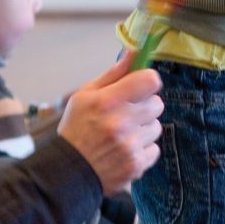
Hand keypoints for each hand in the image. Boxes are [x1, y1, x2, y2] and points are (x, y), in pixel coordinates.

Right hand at [57, 52, 163, 193]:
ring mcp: (130, 145)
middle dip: (145, 106)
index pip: (151, 80)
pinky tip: (125, 150)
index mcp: (108, 100)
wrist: (67, 171)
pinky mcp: (136, 165)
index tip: (140, 87)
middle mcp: (121, 122)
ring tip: (123, 134)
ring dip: (144, 129)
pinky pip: (154, 149)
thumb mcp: (85, 95)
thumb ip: (113, 74)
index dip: (148, 82)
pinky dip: (143, 150)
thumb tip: (134, 52)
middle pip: (157, 103)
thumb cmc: (76, 128)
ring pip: (157, 127)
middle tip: (128, 113)